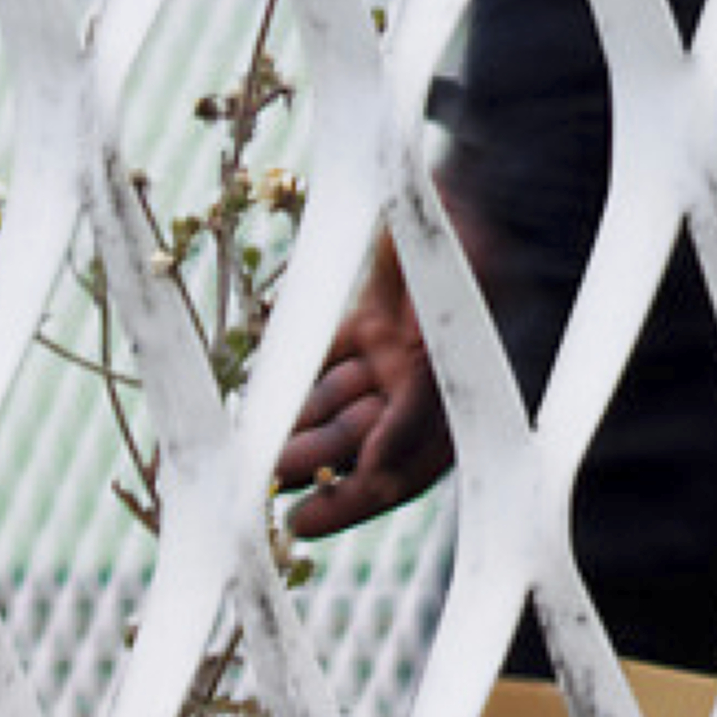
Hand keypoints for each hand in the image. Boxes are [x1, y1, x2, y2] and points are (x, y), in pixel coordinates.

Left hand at [272, 224, 453, 535]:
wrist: (466, 193)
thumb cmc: (467, 268)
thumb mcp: (449, 342)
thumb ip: (415, 409)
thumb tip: (375, 469)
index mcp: (453, 406)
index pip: (399, 474)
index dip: (350, 504)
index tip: (301, 523)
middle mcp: (420, 390)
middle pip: (356, 444)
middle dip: (310, 465)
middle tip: (259, 482)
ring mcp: (393, 355)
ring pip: (332, 407)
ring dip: (294, 429)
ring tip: (248, 451)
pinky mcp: (369, 319)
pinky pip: (323, 361)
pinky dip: (292, 380)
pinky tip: (257, 397)